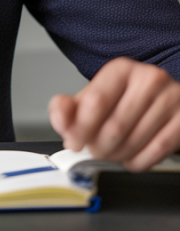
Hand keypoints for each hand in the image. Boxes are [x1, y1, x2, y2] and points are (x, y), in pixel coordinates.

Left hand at [48, 57, 179, 171]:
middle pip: (115, 126)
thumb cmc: (124, 99)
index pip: (96, 102)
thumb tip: (61, 119)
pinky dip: (139, 161)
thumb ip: (68, 108)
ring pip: (135, 141)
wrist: (162, 100)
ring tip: (111, 153)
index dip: (80, 127)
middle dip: (98, 146)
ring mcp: (171, 99)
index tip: (73, 141)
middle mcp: (149, 79)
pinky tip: (131, 159)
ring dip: (117, 156)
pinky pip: (158, 150)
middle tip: (93, 151)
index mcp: (121, 69)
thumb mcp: (93, 97)